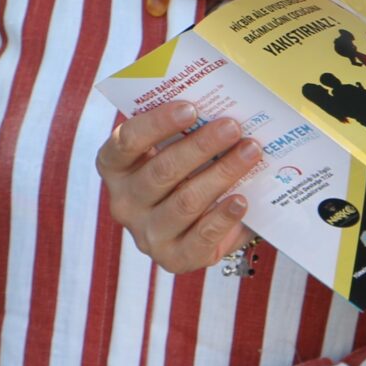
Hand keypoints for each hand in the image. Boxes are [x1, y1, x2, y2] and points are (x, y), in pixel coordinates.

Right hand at [95, 100, 261, 273]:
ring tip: (250, 152)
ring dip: (222, 174)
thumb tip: (225, 107)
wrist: (200, 222)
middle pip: (162, 171)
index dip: (157, 123)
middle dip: (201, 146)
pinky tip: (242, 199)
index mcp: (115, 166)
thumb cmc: (188, 170)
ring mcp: (146, 234)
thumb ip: (188, 129)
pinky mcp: (173, 258)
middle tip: (232, 127)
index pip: (127, 141)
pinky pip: (200, 237)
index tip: (191, 107)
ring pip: (184, 202)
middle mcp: (124, 202)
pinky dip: (223, 216)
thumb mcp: (178, 147)